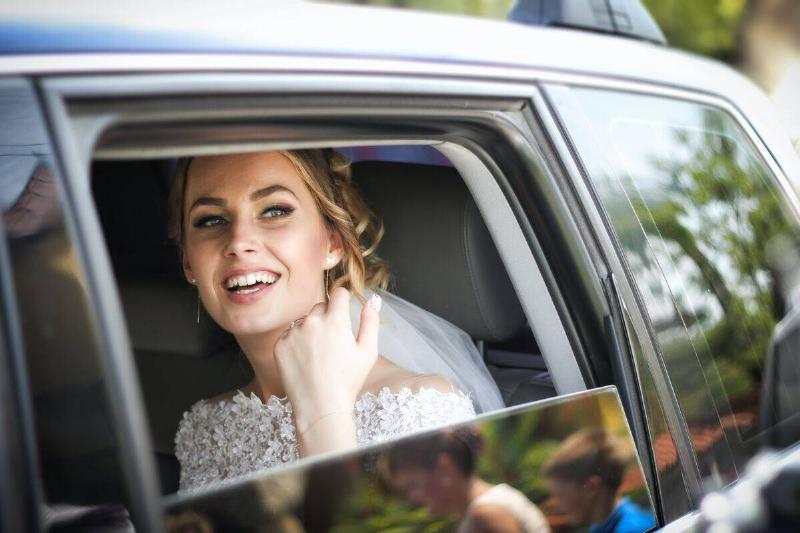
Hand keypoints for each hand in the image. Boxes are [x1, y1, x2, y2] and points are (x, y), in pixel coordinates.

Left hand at [274, 287, 381, 424]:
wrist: (320, 407)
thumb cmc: (348, 382)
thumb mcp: (368, 352)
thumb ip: (371, 321)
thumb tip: (373, 299)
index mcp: (335, 321)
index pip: (338, 293)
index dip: (343, 301)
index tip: (343, 312)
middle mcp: (311, 322)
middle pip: (320, 306)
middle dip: (327, 317)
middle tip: (333, 342)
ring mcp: (293, 333)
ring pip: (304, 320)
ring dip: (311, 329)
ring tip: (318, 355)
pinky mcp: (279, 346)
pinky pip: (289, 334)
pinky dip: (296, 343)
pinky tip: (305, 361)